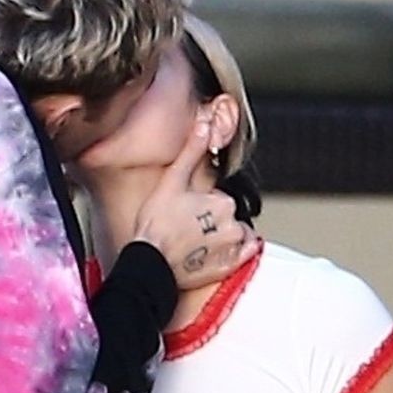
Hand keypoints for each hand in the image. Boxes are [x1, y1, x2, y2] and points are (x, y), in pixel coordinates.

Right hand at [129, 116, 258, 291]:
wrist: (149, 263)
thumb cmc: (156, 225)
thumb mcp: (172, 181)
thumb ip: (192, 152)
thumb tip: (204, 125)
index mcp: (223, 202)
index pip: (220, 198)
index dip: (202, 203)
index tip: (185, 210)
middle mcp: (233, 225)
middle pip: (228, 217)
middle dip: (212, 220)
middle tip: (187, 227)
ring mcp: (232, 249)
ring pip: (236, 235)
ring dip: (222, 237)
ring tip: (196, 243)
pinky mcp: (229, 267)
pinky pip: (243, 256)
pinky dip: (233, 253)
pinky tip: (212, 253)